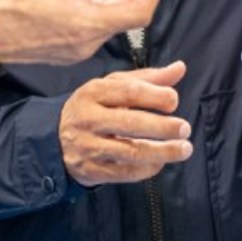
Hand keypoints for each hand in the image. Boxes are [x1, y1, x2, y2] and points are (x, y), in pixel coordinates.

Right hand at [60, 61, 192, 186]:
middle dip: (163, 127)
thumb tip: (180, 68)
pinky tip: (161, 162)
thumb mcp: (113, 87)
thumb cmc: (93, 108)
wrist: (56, 139)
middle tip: (185, 128)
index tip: (174, 101)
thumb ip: (147, 78)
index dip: (155, 96)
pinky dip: (148, 168)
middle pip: (130, 123)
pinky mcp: (92, 170)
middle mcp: (88, 119)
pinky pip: (125, 172)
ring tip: (184, 149)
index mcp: (93, 92)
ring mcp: (88, 146)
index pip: (128, 92)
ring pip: (131, 152)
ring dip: (163, 152)